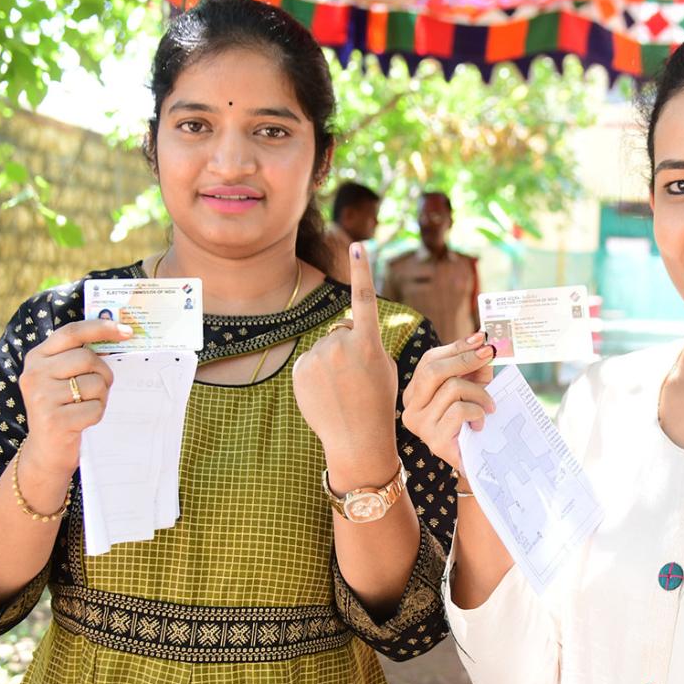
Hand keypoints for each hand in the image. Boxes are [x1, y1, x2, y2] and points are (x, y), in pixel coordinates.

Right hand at [19, 319, 131, 477]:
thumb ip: (80, 357)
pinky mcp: (54, 420)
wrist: (46, 450)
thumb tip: (119, 334)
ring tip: (85, 406)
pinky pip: (95, 408)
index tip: (126, 330)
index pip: (71, 332)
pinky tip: (83, 421)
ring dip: (100, 397)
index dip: (101, 328)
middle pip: (87, 359)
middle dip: (104, 373)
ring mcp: (42, 397)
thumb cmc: (64, 407)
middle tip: (100, 387)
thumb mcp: (63, 377)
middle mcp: (34, 374)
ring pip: (95, 384)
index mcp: (37, 357)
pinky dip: (97, 415)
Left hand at [292, 243, 398, 485]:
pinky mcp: (300, 370)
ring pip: (326, 347)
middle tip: (357, 377)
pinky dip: (316, 373)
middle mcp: (340, 344)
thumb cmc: (377, 403)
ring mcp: (318, 357)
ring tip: (341, 389)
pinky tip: (325, 393)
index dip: (362, 270)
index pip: (364, 298)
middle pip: (342, 331)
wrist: (356, 438)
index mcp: (368, 343)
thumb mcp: (383, 367)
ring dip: (332, 361)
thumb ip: (366, 342)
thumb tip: (341, 330)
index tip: (358, 245)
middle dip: (349, 346)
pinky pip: (309, 361)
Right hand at [401, 332, 496, 473]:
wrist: (479, 461)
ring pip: (451, 389)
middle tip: (489, 356)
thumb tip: (482, 340)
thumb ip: (474, 365)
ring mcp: (421, 426)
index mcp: (415, 393)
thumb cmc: (474, 421)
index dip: (457, 347)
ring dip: (479, 393)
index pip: (429, 360)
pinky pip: (458, 411)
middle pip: (433, 371)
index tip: (482, 339)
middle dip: (465, 360)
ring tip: (489, 406)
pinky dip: (477, 411)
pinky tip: (481, 423)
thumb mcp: (473, 386)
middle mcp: (411, 408)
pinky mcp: (435, 441)